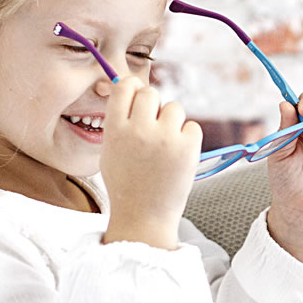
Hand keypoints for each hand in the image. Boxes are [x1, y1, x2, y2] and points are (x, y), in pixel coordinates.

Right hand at [102, 77, 201, 250]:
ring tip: (166, 145)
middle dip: (154, 105)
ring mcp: (164, 138)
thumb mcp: (110, 150)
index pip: (124, 87)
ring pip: (175, 108)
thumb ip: (119, 121)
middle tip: (154, 126)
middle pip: (151, 93)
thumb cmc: (127, 183)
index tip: (137, 96)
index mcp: (115, 129)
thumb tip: (132, 89)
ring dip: (173, 121)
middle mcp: (139, 130)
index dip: (133, 87)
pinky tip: (179, 154)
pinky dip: (188, 137)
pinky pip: (193, 126)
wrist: (143, 215)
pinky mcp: (188, 148)